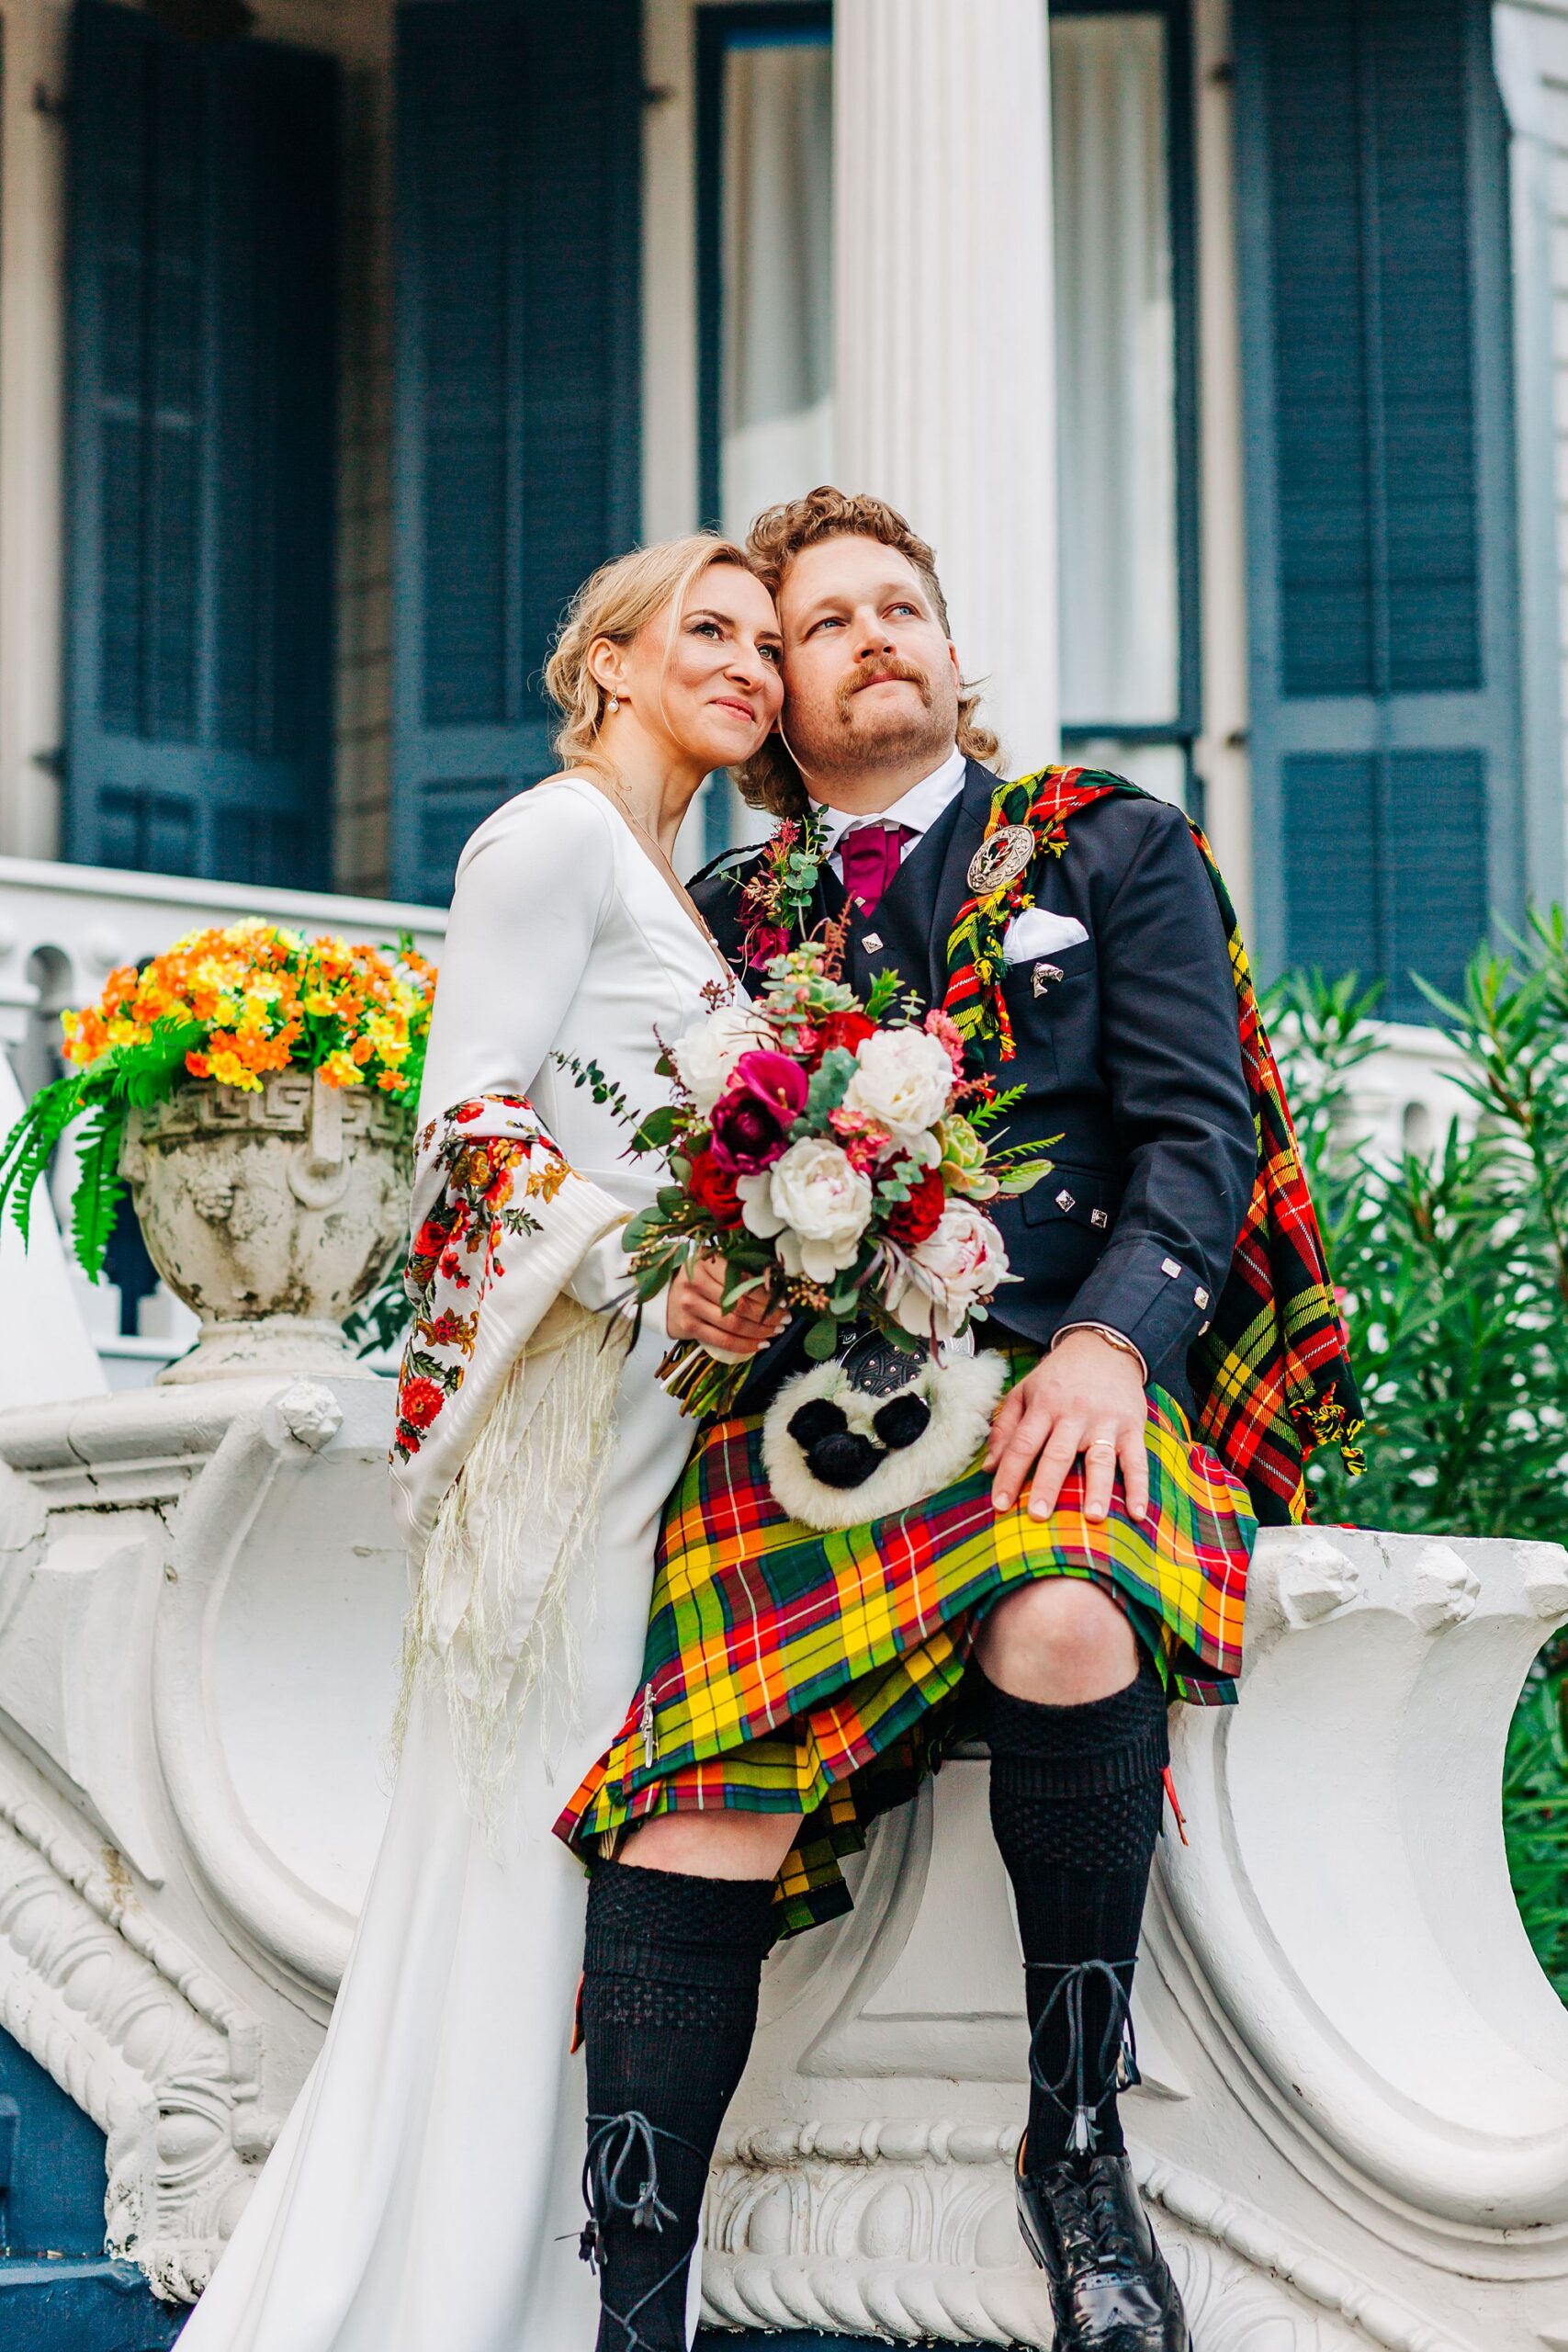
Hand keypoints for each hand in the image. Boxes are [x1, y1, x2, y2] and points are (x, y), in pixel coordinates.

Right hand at [667, 1254, 787, 1356]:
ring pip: (733, 1324)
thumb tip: (776, 1285)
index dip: (767, 1293)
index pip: (743, 1280)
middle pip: (740, 1303)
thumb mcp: (714, 1265)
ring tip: (775, 1331)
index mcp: (706, 1261)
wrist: (665, 1295)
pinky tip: (760, 1344)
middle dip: (768, 1314)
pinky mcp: (688, 1326)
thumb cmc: (699, 1278)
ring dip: (760, 1331)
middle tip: (785, 1318)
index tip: (784, 1300)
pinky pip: (722, 1340)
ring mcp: (690, 1305)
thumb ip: (739, 1270)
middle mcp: (695, 1282)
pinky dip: (744, 1345)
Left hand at [985, 1330, 1149, 1523]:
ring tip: (1093, 1517)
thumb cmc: (1058, 1377)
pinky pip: (1137, 1460)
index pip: (1023, 1444)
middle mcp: (1073, 1414)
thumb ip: (1005, 1429)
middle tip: (1037, 1515)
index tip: (999, 1504)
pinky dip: (1139, 1487)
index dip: (1009, 1474)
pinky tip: (1136, 1512)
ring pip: (1099, 1458)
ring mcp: (1105, 1421)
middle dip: (1047, 1486)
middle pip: (1058, 1454)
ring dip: (1097, 1489)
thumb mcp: (1025, 1392)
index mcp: (1044, 1406)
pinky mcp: (1132, 1427)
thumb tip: (988, 1468)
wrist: (1104, 1346)